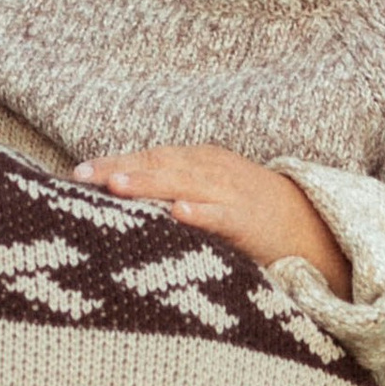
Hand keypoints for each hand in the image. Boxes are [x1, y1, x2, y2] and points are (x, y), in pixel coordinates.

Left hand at [74, 145, 352, 291]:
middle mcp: (210, 170)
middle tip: (83, 177)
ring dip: (149, 183)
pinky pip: (221, 215)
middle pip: (158, 165)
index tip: (75, 174)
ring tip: (117, 186)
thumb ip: (167, 191)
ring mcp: (229, 193)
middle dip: (119, 170)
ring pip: (183, 184)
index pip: (147, 158)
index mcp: (196, 161)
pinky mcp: (248, 220)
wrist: (308, 227)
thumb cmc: (245, 213)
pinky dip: (200, 212)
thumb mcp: (205, 192)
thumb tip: (114, 197)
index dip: (112, 162)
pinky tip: (179, 213)